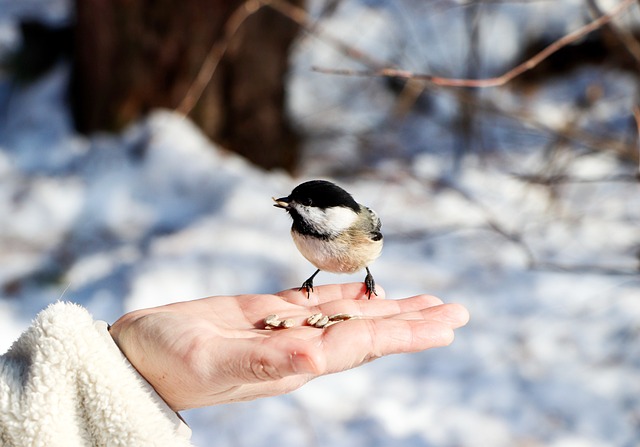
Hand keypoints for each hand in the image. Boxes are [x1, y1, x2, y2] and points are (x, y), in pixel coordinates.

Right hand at [108, 284, 468, 410]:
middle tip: (458, 313)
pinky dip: (347, 295)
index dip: (405, 333)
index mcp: (292, 363)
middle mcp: (297, 350)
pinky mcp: (265, 315)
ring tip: (426, 303)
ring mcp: (284, 332)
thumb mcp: (209, 360)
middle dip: (414, 322)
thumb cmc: (163, 361)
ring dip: (389, 309)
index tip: (445, 325)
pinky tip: (367, 291)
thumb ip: (264, 362)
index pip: (361, 345)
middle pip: (369, 334)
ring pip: (349, 317)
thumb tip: (316, 361)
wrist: (134, 358)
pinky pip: (317, 303)